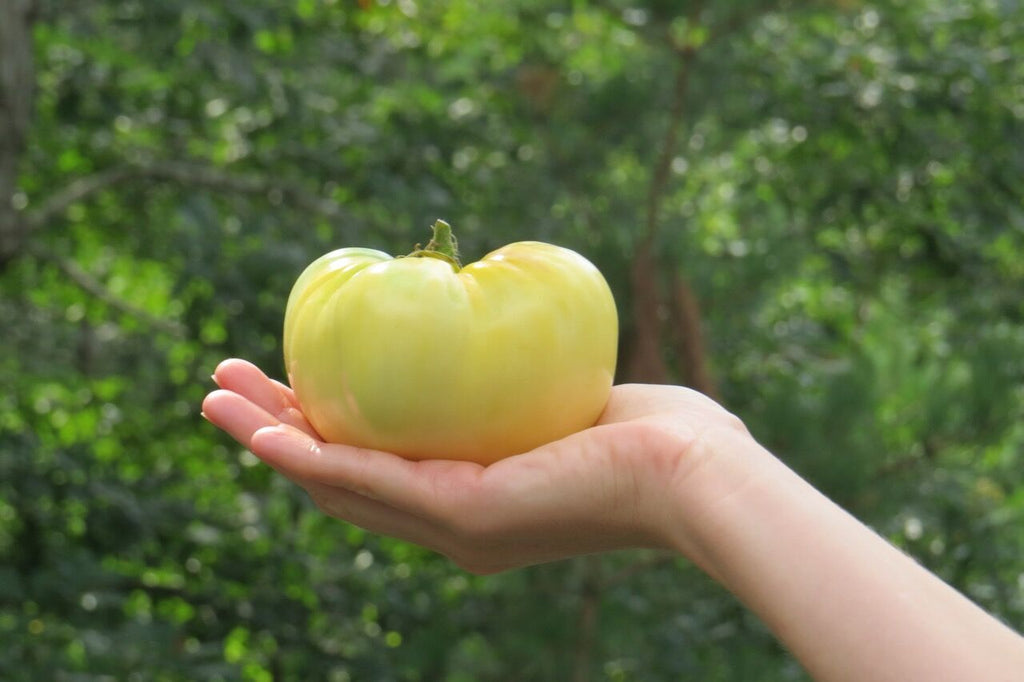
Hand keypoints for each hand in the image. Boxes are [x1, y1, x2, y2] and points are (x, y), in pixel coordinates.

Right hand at [201, 358, 749, 573]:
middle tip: (224, 392)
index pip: (378, 466)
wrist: (695, 471)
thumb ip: (519, 381)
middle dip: (277, 435)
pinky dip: (311, 456)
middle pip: (341, 477)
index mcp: (471, 501)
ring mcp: (454, 526)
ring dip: (272, 444)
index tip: (284, 386)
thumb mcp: (560, 397)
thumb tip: (496, 323)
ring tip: (214, 402)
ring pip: (338, 482)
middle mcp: (451, 524)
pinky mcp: (465, 514)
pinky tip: (267, 432)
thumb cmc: (652, 431)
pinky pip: (370, 480)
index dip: (319, 432)